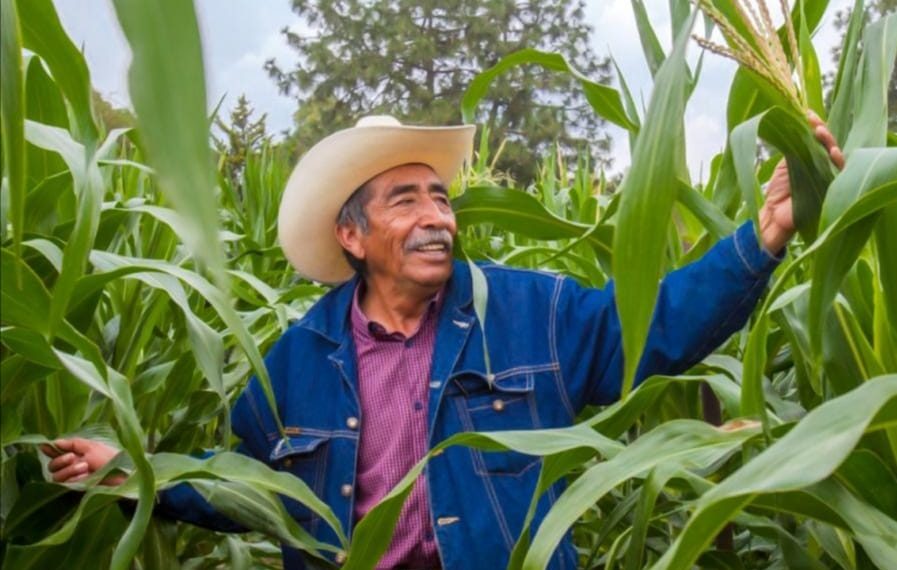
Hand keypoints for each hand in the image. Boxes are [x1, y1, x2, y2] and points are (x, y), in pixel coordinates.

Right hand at [41, 438, 126, 485]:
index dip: (49, 450)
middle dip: (60, 461)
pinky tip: (85, 476)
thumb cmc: (109, 459)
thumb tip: (54, 442)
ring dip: (68, 470)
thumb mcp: (91, 447)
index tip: (45, 447)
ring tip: (85, 467)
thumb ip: (72, 444)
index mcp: (74, 455)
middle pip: (52, 466)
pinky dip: (74, 479)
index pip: (55, 453)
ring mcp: (73, 480)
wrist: (122, 475)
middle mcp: (71, 468)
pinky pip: (65, 485)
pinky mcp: (76, 490)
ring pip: (56, 477)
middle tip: (73, 458)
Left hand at [758, 112, 844, 252]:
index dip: (814, 124)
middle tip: (813, 121)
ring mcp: (828, 176)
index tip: (805, 112)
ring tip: (820, 133)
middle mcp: (823, 165)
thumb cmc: (779, 192)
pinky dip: (837, 162)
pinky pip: (839, 174)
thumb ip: (792, 147)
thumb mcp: (785, 164)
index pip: (818, 137)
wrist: (773, 216)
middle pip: (829, 143)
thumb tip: (792, 123)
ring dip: (829, 143)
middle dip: (822, 130)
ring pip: (836, 156)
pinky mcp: (831, 189)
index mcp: (812, 157)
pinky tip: (833, 152)